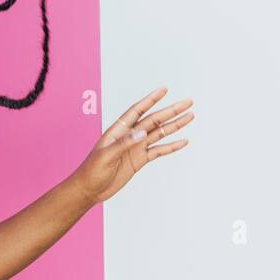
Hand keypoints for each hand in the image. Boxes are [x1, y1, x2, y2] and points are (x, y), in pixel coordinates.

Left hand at [69, 86, 193, 204]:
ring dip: (174, 125)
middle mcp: (129, 136)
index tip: (164, 90)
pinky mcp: (140, 160)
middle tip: (188, 102)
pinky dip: (171, 146)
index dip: (150, 100)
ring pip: (159, 133)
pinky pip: (159, 151)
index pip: (137, 111)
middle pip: (154, 120)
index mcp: (118, 130)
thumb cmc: (92, 171)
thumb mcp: (106, 156)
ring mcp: (136, 147)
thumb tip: (142, 133)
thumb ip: (124, 144)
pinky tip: (183, 141)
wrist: (90, 189)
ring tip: (190, 116)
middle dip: (171, 111)